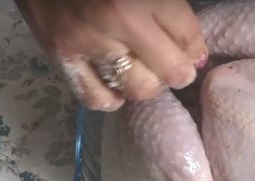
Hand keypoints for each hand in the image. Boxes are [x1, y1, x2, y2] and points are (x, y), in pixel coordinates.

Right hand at [15, 0, 207, 110]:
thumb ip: (170, 8)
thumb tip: (194, 53)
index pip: (188, 37)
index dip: (195, 48)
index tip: (190, 49)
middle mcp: (114, 22)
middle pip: (169, 71)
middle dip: (177, 72)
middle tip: (170, 64)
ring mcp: (85, 43)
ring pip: (137, 89)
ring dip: (147, 83)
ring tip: (142, 68)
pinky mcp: (59, 57)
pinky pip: (95, 98)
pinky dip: (112, 97)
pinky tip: (116, 83)